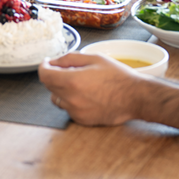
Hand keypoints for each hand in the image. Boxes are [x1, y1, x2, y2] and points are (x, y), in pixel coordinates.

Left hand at [39, 52, 178, 132]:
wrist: (134, 97)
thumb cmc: (117, 76)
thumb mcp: (94, 58)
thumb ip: (70, 58)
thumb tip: (54, 61)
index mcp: (72, 81)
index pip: (44, 75)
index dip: (44, 66)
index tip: (48, 62)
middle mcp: (70, 98)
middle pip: (49, 86)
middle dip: (54, 76)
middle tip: (68, 69)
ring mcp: (76, 111)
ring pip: (57, 99)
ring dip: (61, 89)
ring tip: (78, 82)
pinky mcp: (82, 120)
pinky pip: (68, 108)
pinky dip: (71, 100)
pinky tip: (86, 94)